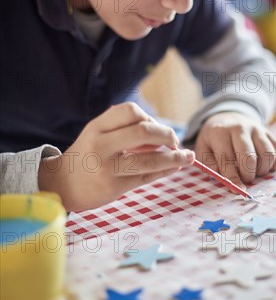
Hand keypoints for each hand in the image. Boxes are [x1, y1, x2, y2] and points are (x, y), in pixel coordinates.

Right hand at [38, 102, 194, 210]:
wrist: (62, 184)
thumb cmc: (87, 154)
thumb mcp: (98, 133)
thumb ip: (124, 128)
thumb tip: (164, 133)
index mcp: (97, 127)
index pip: (131, 111)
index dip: (150, 117)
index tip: (157, 128)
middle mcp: (100, 145)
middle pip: (144, 132)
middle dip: (167, 135)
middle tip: (175, 142)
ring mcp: (107, 168)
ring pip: (150, 160)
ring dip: (175, 158)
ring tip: (188, 157)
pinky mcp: (114, 187)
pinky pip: (146, 177)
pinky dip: (165, 171)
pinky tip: (175, 167)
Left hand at [194, 112, 275, 187]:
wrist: (227, 118)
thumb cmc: (214, 139)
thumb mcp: (203, 148)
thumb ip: (209, 165)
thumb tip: (223, 180)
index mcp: (220, 132)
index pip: (226, 158)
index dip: (232, 177)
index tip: (237, 190)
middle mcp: (240, 128)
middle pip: (249, 157)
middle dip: (248, 175)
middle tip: (244, 179)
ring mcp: (258, 129)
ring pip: (268, 155)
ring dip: (262, 170)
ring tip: (253, 171)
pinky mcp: (270, 133)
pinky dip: (275, 164)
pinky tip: (263, 165)